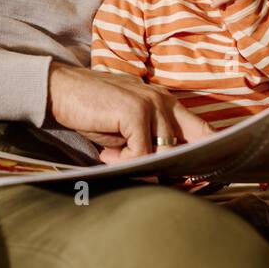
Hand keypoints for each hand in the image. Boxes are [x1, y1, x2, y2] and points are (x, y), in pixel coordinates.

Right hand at [47, 62, 214, 162]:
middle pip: (189, 145)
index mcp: (166, 102)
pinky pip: (141, 154)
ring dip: (139, 162)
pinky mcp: (136, 111)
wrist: (59, 90)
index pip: (201, 130)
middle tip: (153, 176)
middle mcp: (164, 101)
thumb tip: (170, 173)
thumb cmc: (92, 112)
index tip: (209, 177)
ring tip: (112, 154)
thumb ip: (150, 141)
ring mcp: (151, 104)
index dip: (208, 153)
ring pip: (164, 152)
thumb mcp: (128, 127)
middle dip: (178, 167)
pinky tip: (105, 151)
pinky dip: (122, 160)